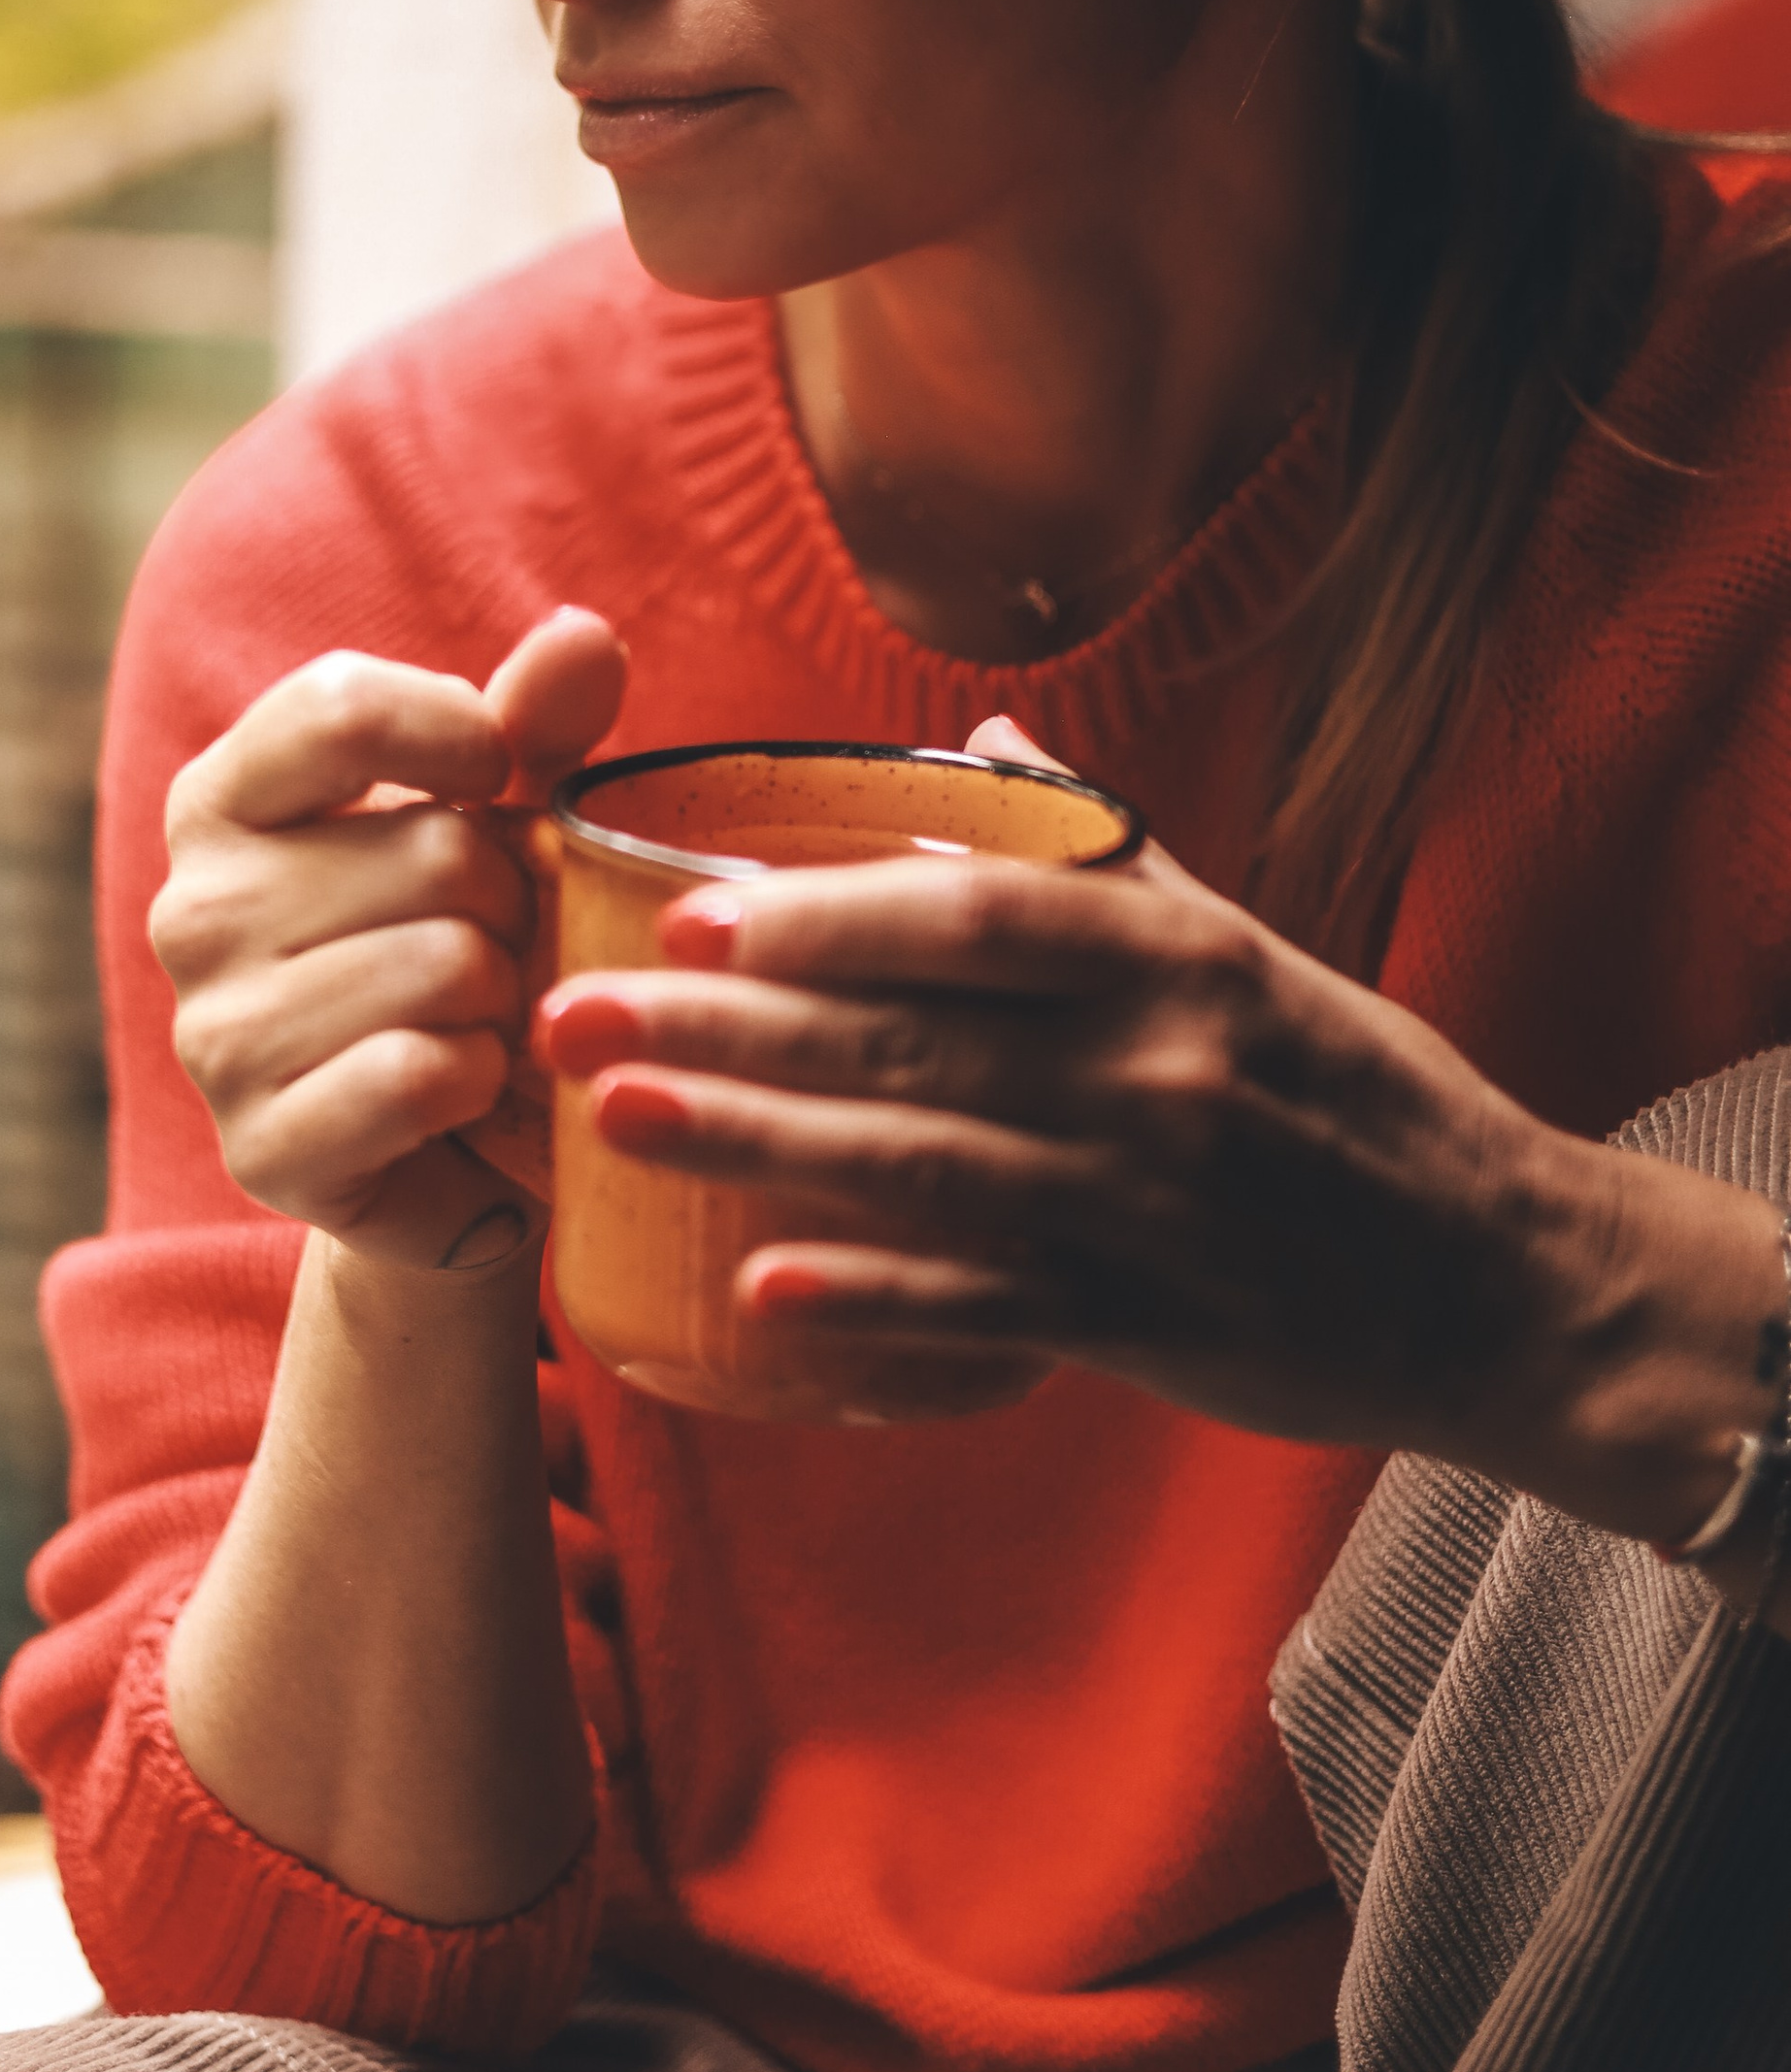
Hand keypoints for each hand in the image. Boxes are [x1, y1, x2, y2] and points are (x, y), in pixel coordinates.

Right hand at [153, 607, 624, 1277]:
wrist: (448, 1154)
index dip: (461, 737)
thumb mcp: (503, 817)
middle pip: (433, 849)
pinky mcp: (262, 1147)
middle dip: (513, 901)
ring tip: (483, 1019)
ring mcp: (215, 1035)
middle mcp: (194, 910)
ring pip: (444, 964)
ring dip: (507, 998)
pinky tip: (465, 1092)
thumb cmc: (465, 949)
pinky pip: (422, 1074)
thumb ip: (536, 722)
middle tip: (501, 946)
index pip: (341, 706)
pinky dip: (481, 1080)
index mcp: (223, 801)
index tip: (493, 787)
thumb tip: (583, 631)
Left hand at [538, 717, 1786, 1525]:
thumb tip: (973, 745)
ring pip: (913, 1169)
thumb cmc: (1356, 1096)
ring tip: (613, 1122)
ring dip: (750, 1147)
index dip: (823, 912)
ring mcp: (1146, 1205)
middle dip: (721, 1026)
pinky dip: (867, 1304)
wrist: (1503, 1279)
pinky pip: (980, 1312)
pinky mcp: (1143, 1326)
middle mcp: (1155, 1072)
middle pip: (904, 1040)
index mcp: (1175, 961)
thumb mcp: (1248, 949)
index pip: (974, 915)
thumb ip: (1100, 854)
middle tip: (567, 1015)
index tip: (685, 909)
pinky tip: (753, 1294)